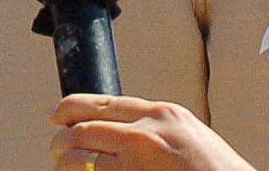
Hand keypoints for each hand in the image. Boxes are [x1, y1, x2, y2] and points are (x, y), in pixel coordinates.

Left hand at [51, 95, 255, 170]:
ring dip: (66, 163)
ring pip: (84, 160)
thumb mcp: (185, 131)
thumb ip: (154, 126)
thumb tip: (121, 126)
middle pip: (87, 130)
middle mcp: (145, 135)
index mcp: (158, 114)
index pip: (103, 104)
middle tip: (54, 146)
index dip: (72, 107)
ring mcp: (138, 165)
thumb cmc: (214, 169)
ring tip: (60, 166)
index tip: (55, 113)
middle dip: (63, 139)